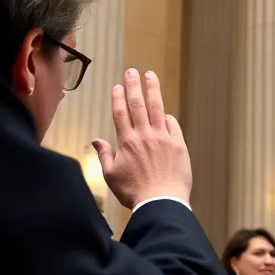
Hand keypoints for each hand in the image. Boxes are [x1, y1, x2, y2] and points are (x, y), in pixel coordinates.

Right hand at [92, 69, 191, 208]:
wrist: (161, 202)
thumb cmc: (134, 192)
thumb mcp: (111, 175)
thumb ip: (104, 155)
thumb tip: (96, 141)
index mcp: (127, 142)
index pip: (120, 113)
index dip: (118, 97)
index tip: (118, 85)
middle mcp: (145, 136)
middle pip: (138, 104)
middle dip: (134, 86)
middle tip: (132, 71)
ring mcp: (163, 139)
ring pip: (158, 108)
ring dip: (153, 90)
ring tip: (151, 76)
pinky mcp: (179, 145)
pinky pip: (173, 125)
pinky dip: (168, 117)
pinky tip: (165, 113)